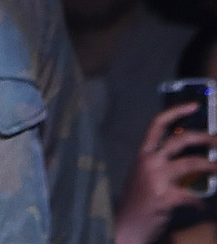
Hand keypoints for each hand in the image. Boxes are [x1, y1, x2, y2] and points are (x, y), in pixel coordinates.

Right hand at [115, 102, 216, 243]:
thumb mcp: (144, 177)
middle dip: (205, 138)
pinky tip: (201, 205)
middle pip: (180, 140)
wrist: (124, 227)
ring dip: (211, 165)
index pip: (157, 125)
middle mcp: (148, 162)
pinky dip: (201, 201)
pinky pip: (192, 195)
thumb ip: (161, 165)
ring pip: (191, 163)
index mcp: (142, 155)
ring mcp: (156, 178)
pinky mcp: (165, 197)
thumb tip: (189, 158)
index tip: (193, 106)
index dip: (176, 112)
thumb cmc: (137, 202)